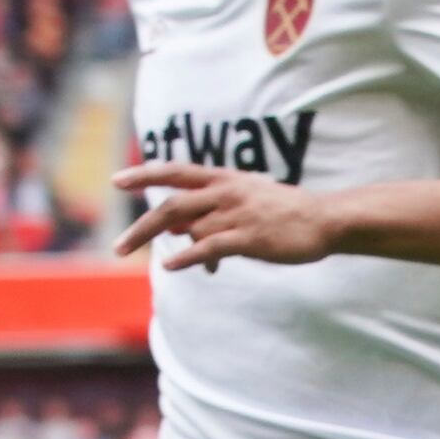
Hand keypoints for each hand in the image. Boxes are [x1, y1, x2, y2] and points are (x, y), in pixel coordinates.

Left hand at [112, 160, 342, 269]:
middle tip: (118, 247)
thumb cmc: (281, 213)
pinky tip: (172, 267)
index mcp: (223, 179)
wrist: (323, 220)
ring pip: (190, 230)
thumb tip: (173, 230)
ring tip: (172, 262)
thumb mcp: (242, 201)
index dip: (144, 175)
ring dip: (176, 249)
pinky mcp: (248, 237)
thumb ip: (207, 212)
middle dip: (141, 228)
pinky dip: (187, 258)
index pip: (175, 171)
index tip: (116, 181)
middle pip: (171, 206)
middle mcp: (225, 192)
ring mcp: (236, 214)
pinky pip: (208, 247)